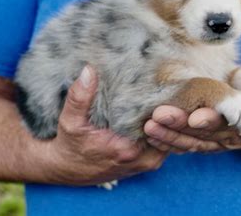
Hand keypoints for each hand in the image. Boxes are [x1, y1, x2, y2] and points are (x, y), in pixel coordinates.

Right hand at [45, 65, 165, 185]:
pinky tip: (159, 107)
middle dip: (169, 107)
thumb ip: (80, 97)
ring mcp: (150, 162)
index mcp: (129, 149)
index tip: (160, 81)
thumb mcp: (70, 121)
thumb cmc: (70, 146)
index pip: (160, 121)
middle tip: (168, 82)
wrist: (69, 170)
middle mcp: (145, 158)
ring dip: (168, 117)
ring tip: (165, 91)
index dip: (162, 100)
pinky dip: (164, 126)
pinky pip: (166, 141)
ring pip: (171, 135)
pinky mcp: (150, 162)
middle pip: (170, 128)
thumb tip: (89, 70)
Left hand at [143, 56, 240, 153]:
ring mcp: (213, 140)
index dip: (214, 120)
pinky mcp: (201, 140)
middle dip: (180, 126)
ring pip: (189, 140)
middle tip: (159, 116)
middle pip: (202, 132)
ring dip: (168, 134)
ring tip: (149, 124)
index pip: (230, 123)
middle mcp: (228, 135)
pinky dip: (166, 140)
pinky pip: (183, 144)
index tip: (197, 116)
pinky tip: (150, 131)